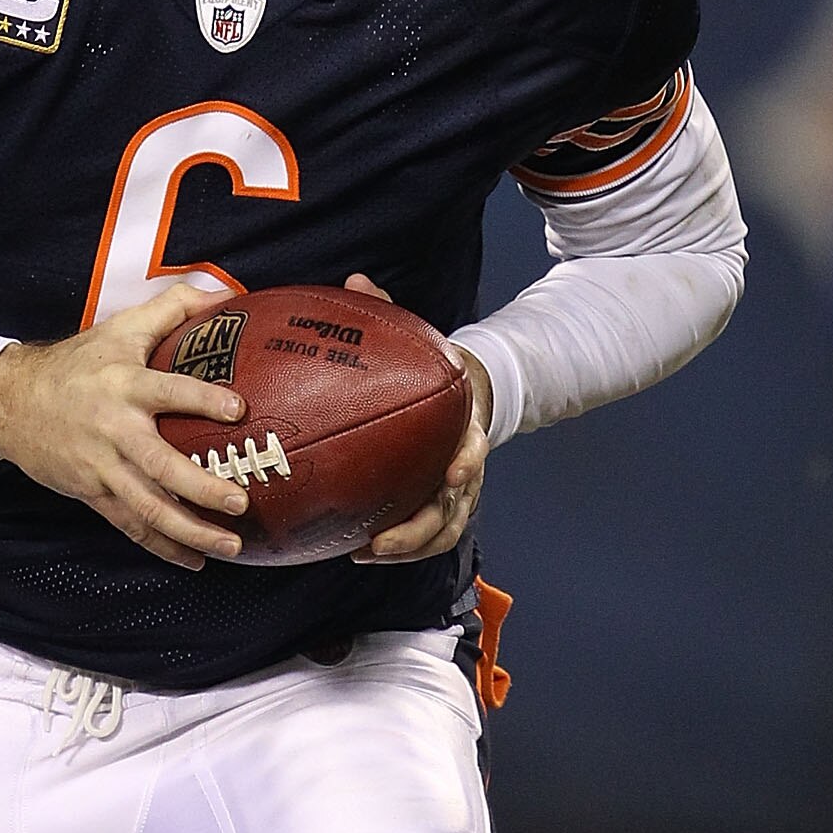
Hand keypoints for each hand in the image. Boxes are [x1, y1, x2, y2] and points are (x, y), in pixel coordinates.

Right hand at [0, 279, 251, 569]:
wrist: (11, 402)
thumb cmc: (77, 364)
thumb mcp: (120, 327)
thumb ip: (174, 308)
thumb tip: (228, 296)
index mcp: (125, 385)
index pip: (168, 391)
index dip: (201, 399)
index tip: (236, 410)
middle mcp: (115, 429)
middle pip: (161, 466)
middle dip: (201, 488)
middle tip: (239, 502)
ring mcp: (102, 467)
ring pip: (148, 507)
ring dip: (190, 530)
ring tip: (230, 544)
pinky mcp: (93, 493)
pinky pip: (130, 526)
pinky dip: (162, 546)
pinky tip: (195, 561)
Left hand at [339, 271, 490, 562]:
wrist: (457, 396)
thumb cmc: (428, 370)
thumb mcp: (417, 342)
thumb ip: (389, 314)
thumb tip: (356, 281)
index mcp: (465, 426)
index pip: (475, 448)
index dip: (469, 463)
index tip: (453, 475)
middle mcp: (465, 466)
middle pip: (456, 506)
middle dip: (423, 527)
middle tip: (383, 539)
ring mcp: (455, 493)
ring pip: (442, 530)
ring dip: (408, 547)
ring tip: (367, 551)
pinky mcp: (439, 509)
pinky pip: (425, 538)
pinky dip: (399, 549)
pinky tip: (356, 550)